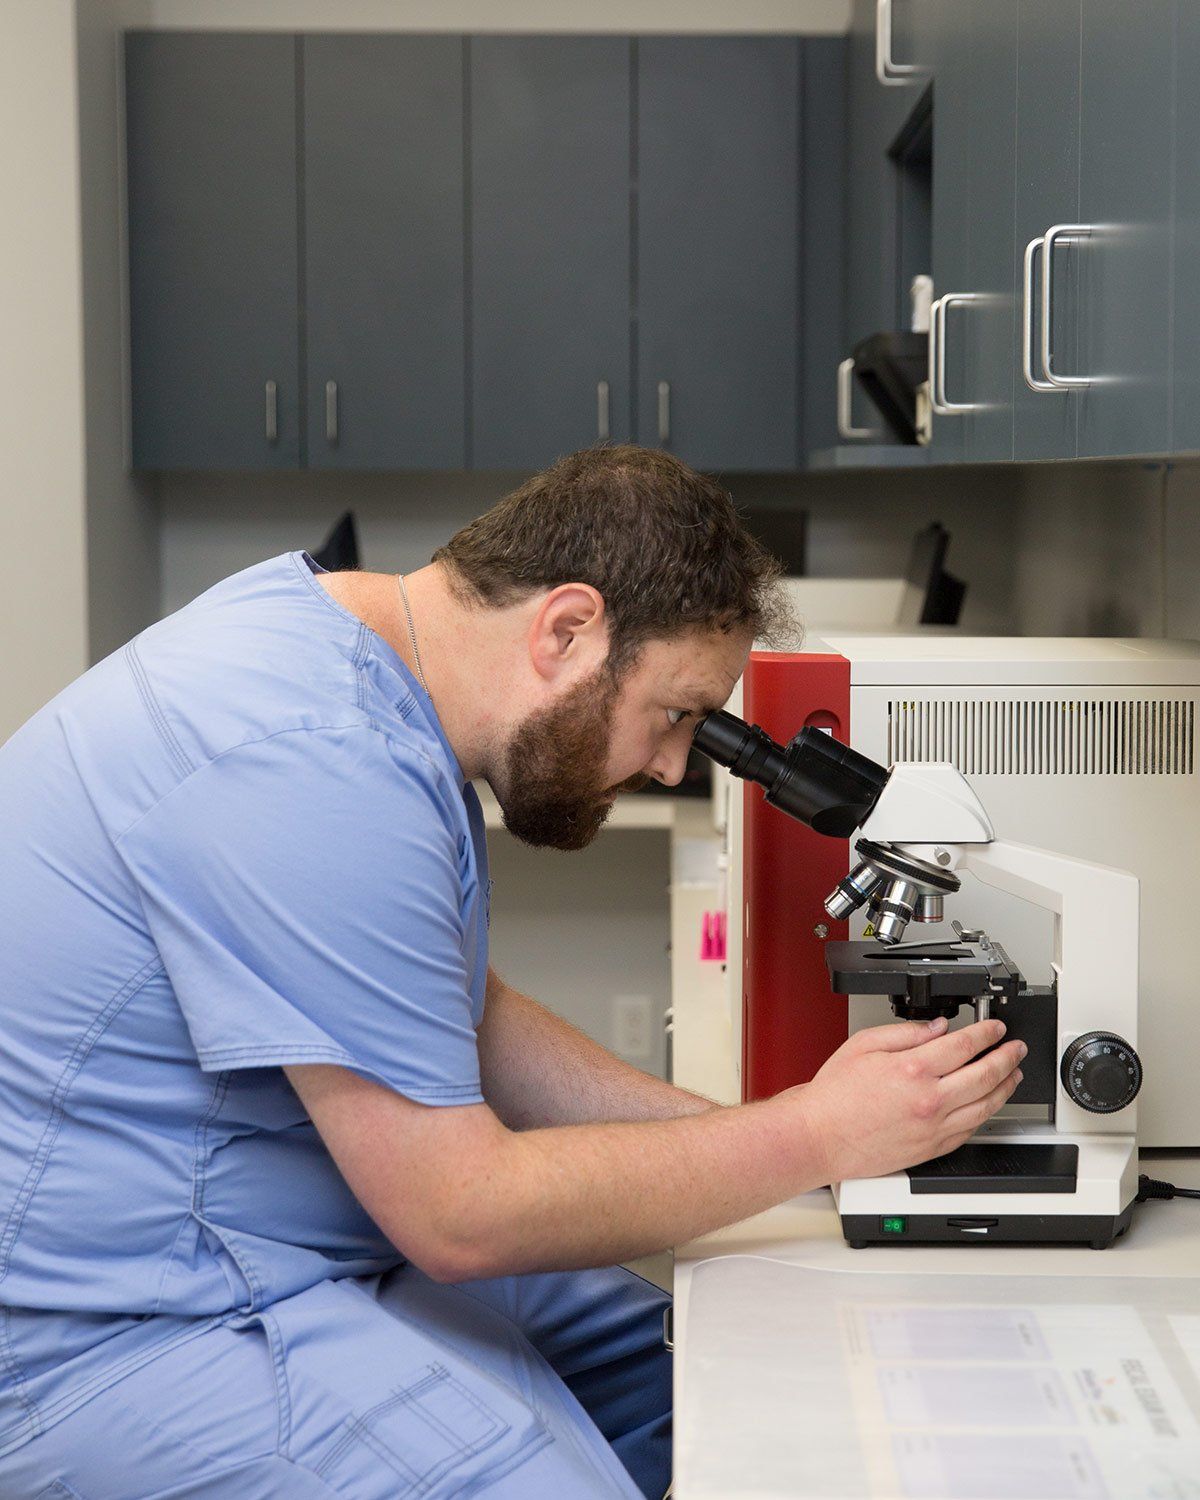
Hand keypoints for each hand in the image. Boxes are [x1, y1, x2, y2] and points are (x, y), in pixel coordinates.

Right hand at [784, 1016, 1025, 1184]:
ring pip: (986, 1105)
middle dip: (1007, 1057)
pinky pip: (971, 1129)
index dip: (986, 1033)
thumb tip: (936, 1028)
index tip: (995, 1027)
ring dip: (1006, 1086)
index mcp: (913, 1069)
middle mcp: (930, 1099)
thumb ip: (905, 1032)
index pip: (964, 1044)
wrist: (821, 1137)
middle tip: (1016, 1048)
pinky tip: (989, 1104)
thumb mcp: (863, 1045)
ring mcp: (935, 1127)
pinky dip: (986, 1113)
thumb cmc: (835, 1096)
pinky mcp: (933, 1148)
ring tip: (1013, 1074)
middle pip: (985, 1074)